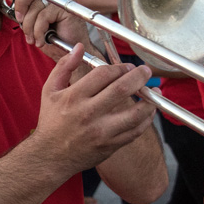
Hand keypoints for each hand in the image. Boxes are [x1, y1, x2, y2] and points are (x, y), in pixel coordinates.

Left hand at [11, 0, 88, 61]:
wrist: (71, 51)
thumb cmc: (53, 36)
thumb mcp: (34, 21)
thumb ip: (25, 8)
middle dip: (20, 10)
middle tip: (21, 23)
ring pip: (34, 8)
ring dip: (30, 27)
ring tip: (35, 38)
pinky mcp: (65, 7)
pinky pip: (43, 17)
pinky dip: (39, 32)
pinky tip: (43, 40)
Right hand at [34, 44, 155, 174]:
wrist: (51, 156)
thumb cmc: (51, 121)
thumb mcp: (50, 90)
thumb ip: (65, 66)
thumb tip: (80, 47)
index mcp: (74, 97)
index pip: (103, 74)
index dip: (118, 67)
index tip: (125, 67)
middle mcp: (88, 114)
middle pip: (122, 90)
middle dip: (138, 76)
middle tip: (145, 71)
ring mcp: (101, 131)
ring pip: (135, 113)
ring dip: (149, 100)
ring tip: (154, 91)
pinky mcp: (110, 145)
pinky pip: (135, 131)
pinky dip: (146, 119)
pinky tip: (148, 111)